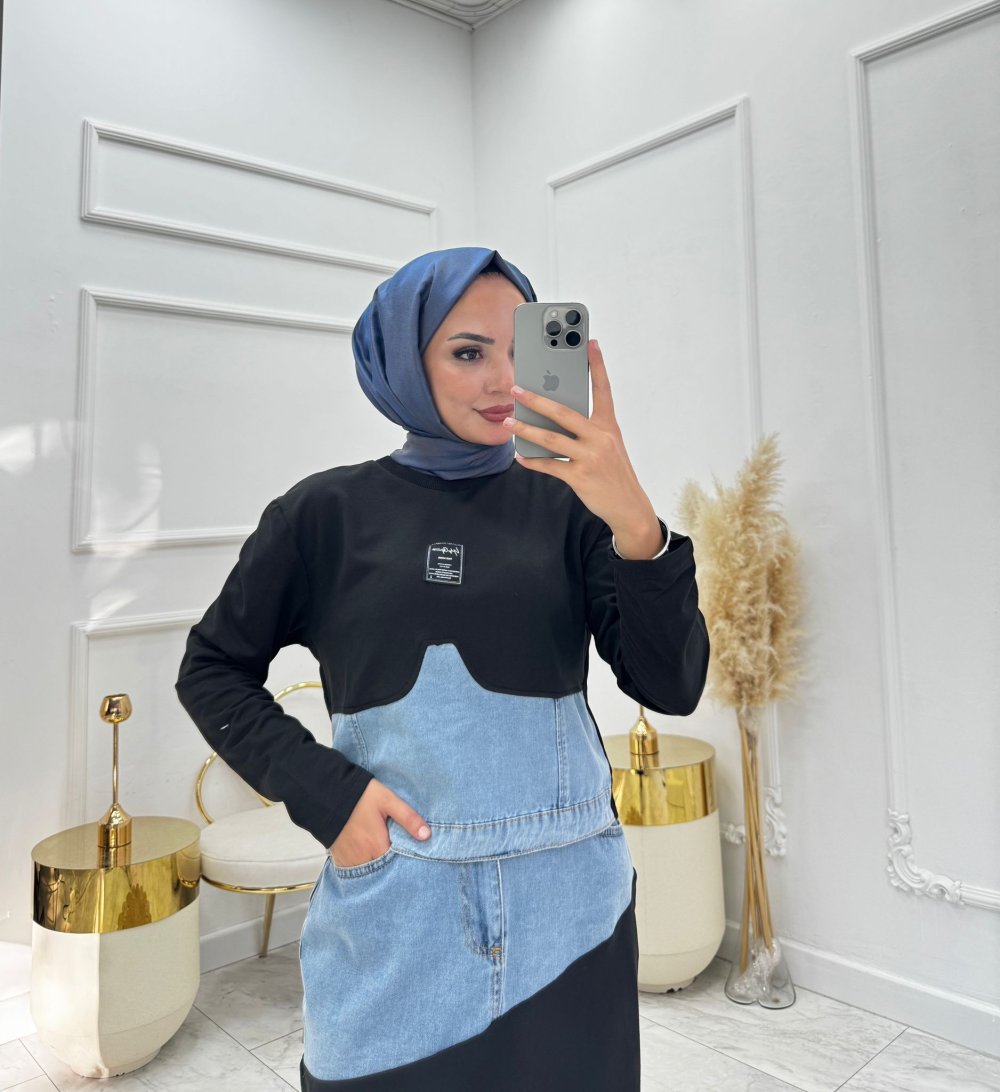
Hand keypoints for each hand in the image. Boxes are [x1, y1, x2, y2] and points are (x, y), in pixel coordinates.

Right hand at [329, 779, 430, 866]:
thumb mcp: (388, 800)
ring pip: (369, 872)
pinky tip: (369, 855)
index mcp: (377, 846)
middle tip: (397, 853)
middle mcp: (363, 858)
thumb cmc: (358, 795)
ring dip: (378, 867)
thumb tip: (426, 835)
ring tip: (383, 854)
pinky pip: (355, 870)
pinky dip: (363, 865)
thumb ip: (408, 818)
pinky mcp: (339, 858)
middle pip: (384, 871)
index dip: (406, 861)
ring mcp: (349, 860)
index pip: (398, 865)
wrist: (326, 793)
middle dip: (392, 866)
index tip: (412, 856)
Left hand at [505, 339, 664, 558]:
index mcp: (609, 426)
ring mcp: (590, 457)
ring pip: (551, 439)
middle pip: (564, 412)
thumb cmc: (614, 472)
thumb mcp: (608, 446)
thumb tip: (555, 418)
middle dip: (537, 399)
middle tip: (517, 389)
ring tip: (508, 423)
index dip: (596, 365)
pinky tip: (520, 456)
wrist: (629, 507)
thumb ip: (587, 429)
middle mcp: (600, 438)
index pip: (603, 389)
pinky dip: (533, 461)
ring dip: (526, 430)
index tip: (590, 342)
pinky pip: (550, 466)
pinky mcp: (580, 477)